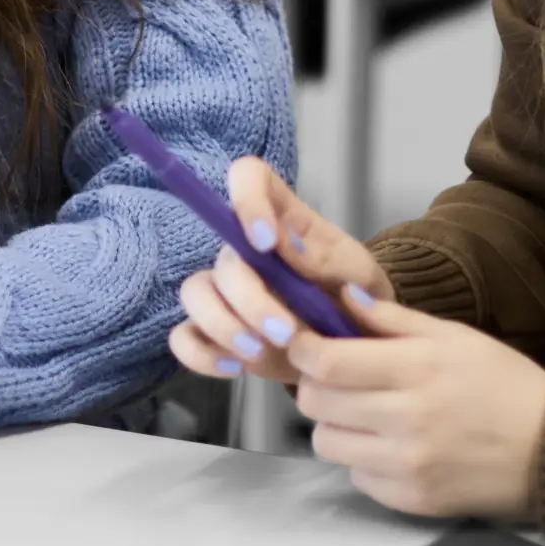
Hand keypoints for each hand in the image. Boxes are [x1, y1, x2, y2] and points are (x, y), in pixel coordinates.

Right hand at [169, 155, 394, 384]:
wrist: (357, 349)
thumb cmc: (357, 298)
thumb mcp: (360, 275)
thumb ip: (326, 258)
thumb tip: (282, 240)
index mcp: (283, 218)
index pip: (248, 177)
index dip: (246, 199)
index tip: (264, 242)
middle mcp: (244, 249)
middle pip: (223, 258)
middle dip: (250, 300)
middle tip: (286, 333)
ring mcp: (225, 290)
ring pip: (195, 294)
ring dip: (223, 327)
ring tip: (259, 354)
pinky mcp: (215, 331)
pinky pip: (184, 337)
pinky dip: (201, 354)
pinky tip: (235, 368)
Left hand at [290, 289, 544, 521]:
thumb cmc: (505, 384)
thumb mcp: (455, 337)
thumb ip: (394, 318)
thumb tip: (342, 297)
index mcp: (418, 369)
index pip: (327, 362)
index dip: (302, 350)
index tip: (302, 344)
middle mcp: (408, 419)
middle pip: (318, 403)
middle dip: (317, 386)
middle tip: (337, 380)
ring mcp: (409, 465)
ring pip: (327, 443)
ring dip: (335, 426)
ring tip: (364, 415)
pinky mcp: (414, 499)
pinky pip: (357, 478)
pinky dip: (363, 460)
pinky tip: (390, 446)